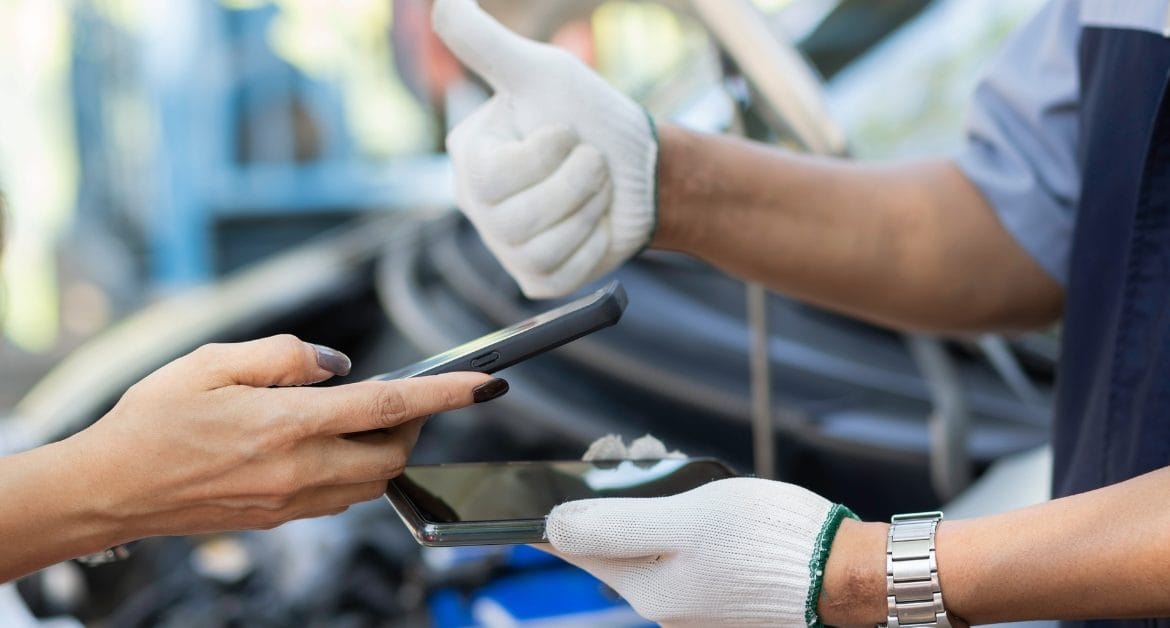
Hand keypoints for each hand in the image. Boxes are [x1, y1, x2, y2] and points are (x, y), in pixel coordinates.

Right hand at [63, 335, 501, 542]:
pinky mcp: (283, 520)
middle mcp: (299, 471)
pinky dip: (355, 470)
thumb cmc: (153, 420)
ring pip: (374, 481)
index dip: (446, 394)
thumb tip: (340, 365)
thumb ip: (286, 355)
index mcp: (286, 425)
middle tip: (403, 396)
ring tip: (362, 418)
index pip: (390, 408)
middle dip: (416, 425)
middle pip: (395, 453)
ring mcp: (293, 503)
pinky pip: (343, 498)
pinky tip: (328, 446)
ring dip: (386, 449)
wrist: (110, 490)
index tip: (486, 383)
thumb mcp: (212, 360)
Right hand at [433, 0, 657, 297]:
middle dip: (576, 184)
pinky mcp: (537, 278)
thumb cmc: (591, 116)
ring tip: (596, 190)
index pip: (492, 177)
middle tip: (593, 162)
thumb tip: (442, 4)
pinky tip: (594, 226)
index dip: (545, 154)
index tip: (568, 132)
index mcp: (470, 158)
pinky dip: (590, 247)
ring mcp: (506, 246)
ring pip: (538, 249)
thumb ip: (488, 45)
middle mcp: (479, 205)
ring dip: (587, 212)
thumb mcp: (543, 73)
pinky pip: (559, 275)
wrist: (643, 168)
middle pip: (515, 219)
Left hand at [545, 477, 855, 626]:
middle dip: (611, 490)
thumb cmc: (771, 543)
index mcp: (646, 587)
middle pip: (613, 540)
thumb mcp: (686, 521)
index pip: (577, 549)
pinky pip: (678, 546)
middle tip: (623, 450)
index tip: (554, 479)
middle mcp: (664, 601)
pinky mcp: (720, 587)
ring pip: (648, 539)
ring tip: (656, 457)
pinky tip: (689, 488)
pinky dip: (676, 513)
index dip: (561, 509)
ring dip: (645, 496)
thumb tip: (555, 527)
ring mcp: (694, 597)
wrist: (845, 570)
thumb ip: (617, 525)